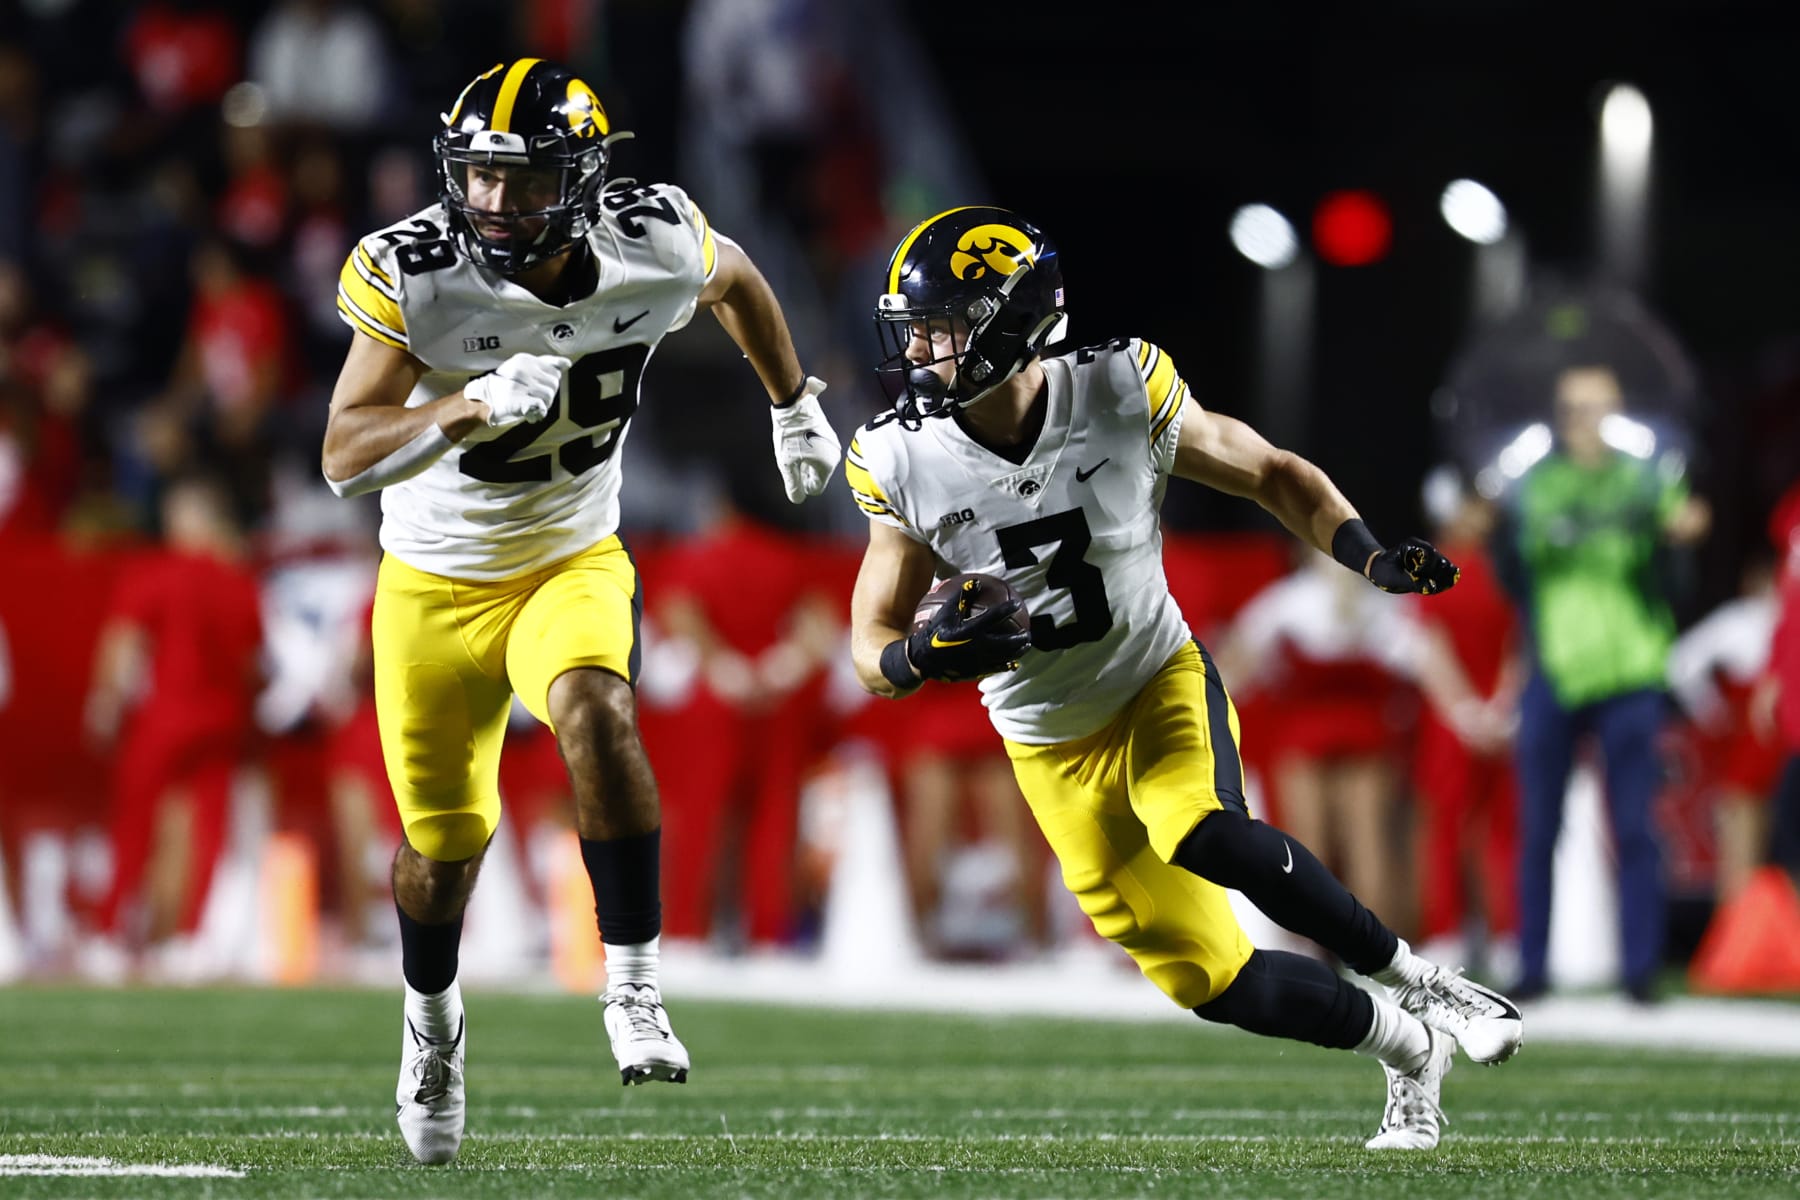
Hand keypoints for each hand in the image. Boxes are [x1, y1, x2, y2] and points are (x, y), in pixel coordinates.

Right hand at [465, 353, 569, 426]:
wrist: (483, 400)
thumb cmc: (505, 385)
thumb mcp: (522, 367)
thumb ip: (545, 364)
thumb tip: (567, 363)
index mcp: (525, 359)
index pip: (554, 370)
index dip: (550, 381)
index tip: (538, 386)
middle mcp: (522, 369)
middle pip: (554, 384)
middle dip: (548, 394)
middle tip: (533, 398)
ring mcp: (519, 385)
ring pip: (549, 396)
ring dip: (543, 404)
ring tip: (530, 404)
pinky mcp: (518, 400)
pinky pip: (541, 406)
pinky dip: (539, 412)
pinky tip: (530, 413)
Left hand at [770, 377, 840, 502]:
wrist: (795, 404)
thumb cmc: (790, 435)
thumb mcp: (787, 463)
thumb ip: (793, 484)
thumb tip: (797, 499)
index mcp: (827, 466)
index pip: (816, 488)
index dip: (802, 486)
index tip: (792, 475)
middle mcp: (834, 456)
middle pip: (818, 476)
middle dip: (804, 474)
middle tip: (791, 463)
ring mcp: (833, 444)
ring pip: (820, 463)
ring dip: (806, 463)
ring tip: (793, 453)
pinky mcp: (829, 435)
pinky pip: (821, 451)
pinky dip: (810, 452)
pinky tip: (799, 444)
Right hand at [906, 582, 1032, 682]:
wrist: (924, 658)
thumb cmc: (936, 631)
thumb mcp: (947, 611)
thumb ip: (962, 596)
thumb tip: (977, 581)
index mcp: (970, 630)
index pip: (993, 617)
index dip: (1006, 609)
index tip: (1016, 604)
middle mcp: (977, 646)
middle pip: (1005, 642)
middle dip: (1019, 638)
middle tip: (1028, 633)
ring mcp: (978, 661)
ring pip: (1004, 657)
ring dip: (1017, 652)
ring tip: (1026, 646)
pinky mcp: (976, 671)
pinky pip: (995, 669)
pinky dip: (1006, 666)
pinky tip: (1013, 664)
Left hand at [1367, 536, 1459, 594]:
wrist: (1379, 570)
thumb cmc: (1383, 571)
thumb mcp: (1394, 578)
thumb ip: (1412, 582)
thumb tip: (1432, 587)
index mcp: (1413, 545)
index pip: (1431, 555)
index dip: (1426, 569)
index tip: (1415, 575)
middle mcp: (1424, 548)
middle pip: (1441, 562)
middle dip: (1434, 576)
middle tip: (1420, 584)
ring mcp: (1430, 557)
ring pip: (1447, 568)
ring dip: (1440, 580)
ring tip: (1427, 587)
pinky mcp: (1433, 566)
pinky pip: (1447, 574)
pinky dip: (1443, 583)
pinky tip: (1433, 588)